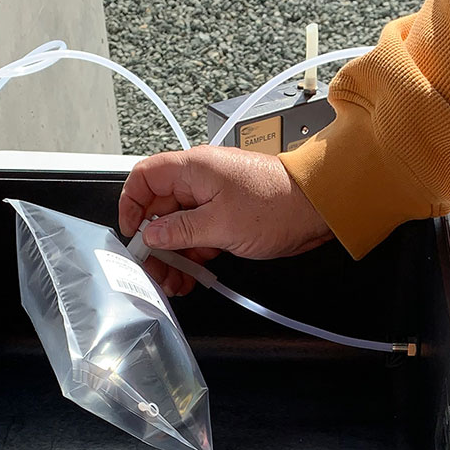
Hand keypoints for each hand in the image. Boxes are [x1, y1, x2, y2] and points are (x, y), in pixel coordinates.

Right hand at [118, 146, 332, 295]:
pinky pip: (198, 235)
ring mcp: (213, 199)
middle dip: (153, 241)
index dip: (131, 204)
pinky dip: (192, 255)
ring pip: (178, 226)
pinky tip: (189, 276)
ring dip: (172, 254)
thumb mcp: (221, 224)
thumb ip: (181, 231)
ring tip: (172, 280)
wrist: (318, 209)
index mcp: (193, 169)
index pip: (144, 177)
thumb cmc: (277, 205)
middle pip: (159, 208)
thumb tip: (152, 235)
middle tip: (152, 268)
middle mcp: (200, 180)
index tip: (132, 233)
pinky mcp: (227, 217)